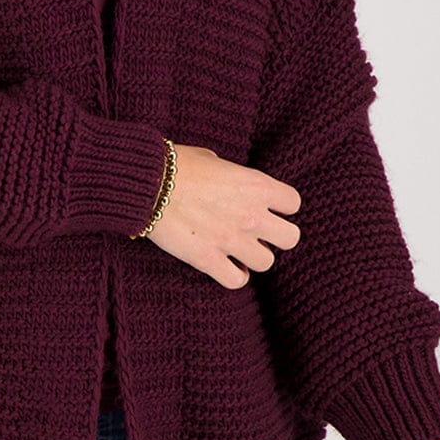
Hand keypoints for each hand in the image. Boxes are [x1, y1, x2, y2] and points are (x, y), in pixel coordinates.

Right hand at [145, 144, 301, 287]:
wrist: (147, 184)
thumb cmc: (176, 165)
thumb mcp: (213, 159)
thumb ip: (232, 175)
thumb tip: (229, 181)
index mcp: (256, 185)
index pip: (293, 203)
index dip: (281, 206)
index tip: (268, 207)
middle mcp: (251, 215)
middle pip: (290, 238)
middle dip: (276, 236)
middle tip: (258, 233)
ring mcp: (232, 240)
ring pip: (267, 262)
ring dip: (253, 256)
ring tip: (238, 250)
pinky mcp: (210, 260)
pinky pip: (238, 280)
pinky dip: (234, 276)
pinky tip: (225, 266)